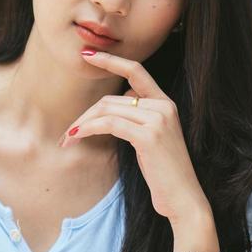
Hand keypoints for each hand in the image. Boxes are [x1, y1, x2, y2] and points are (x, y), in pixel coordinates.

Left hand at [60, 49, 210, 225]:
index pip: (136, 71)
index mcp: (166, 103)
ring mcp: (158, 119)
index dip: (111, 60)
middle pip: (112, 98)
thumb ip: (138, 118)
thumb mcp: (152, 139)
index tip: (87, 53)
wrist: (183, 198)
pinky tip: (76, 137)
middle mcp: (164, 106)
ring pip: (107, 110)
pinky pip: (109, 124)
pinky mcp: (148, 136)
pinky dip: (88, 129)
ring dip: (82, 124)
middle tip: (68, 131)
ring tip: (68, 138)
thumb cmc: (164, 173)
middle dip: (85, 114)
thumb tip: (113, 108)